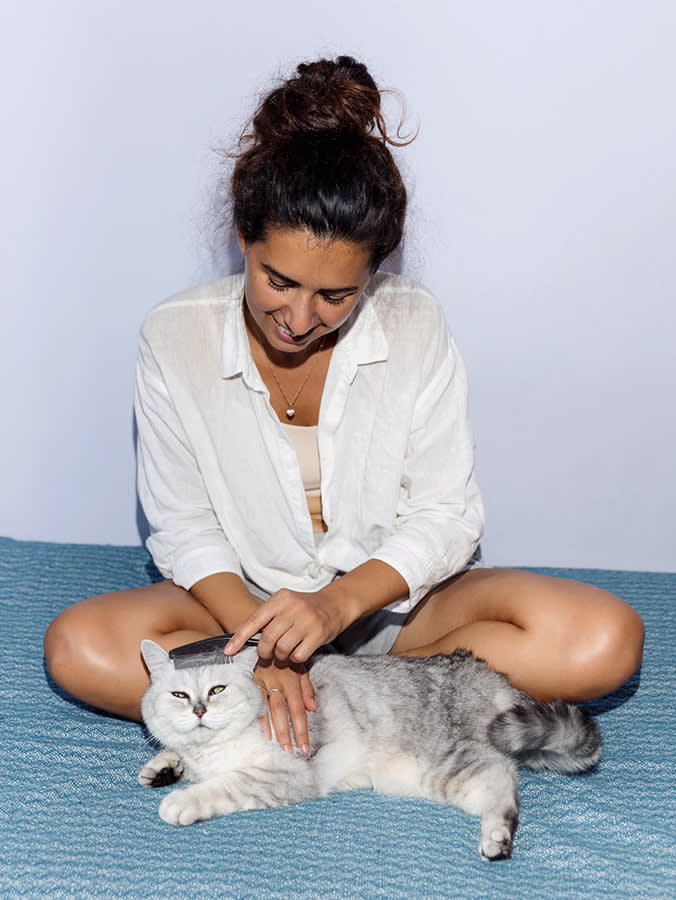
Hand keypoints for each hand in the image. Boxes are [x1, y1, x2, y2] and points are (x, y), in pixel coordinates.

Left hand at [225, 588, 345, 663]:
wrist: (335, 604)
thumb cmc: (304, 608)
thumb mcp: (285, 605)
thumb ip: (266, 618)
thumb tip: (240, 638)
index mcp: (280, 598)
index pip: (254, 619)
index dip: (239, 637)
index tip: (228, 651)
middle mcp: (293, 607)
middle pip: (267, 637)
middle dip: (263, 652)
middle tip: (266, 655)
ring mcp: (307, 620)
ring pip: (282, 648)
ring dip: (279, 656)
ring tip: (283, 654)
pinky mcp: (319, 634)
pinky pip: (298, 655)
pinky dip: (294, 659)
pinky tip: (296, 654)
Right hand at [253, 657, 315, 754]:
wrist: (267, 637)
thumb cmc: (286, 655)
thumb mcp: (300, 666)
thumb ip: (306, 687)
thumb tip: (313, 708)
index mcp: (292, 679)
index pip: (298, 709)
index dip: (301, 729)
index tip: (305, 746)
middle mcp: (278, 682)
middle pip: (284, 711)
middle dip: (289, 733)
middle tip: (293, 751)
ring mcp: (264, 682)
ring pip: (270, 708)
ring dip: (276, 729)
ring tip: (282, 746)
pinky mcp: (253, 681)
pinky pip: (257, 701)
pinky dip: (260, 718)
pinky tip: (265, 732)